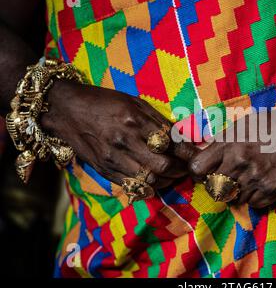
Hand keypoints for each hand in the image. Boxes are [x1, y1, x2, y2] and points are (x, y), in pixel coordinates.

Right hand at [41, 80, 195, 188]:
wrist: (67, 110)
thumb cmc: (105, 102)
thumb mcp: (134, 102)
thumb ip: (158, 121)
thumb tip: (182, 137)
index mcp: (134, 120)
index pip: (170, 143)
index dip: (188, 154)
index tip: (197, 157)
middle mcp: (124, 141)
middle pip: (162, 166)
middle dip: (180, 170)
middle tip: (187, 168)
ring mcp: (113, 158)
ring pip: (149, 180)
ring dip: (167, 180)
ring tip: (173, 175)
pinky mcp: (104, 170)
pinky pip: (133, 186)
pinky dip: (149, 186)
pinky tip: (155, 180)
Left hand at [189, 102, 275, 208]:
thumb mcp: (244, 124)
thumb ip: (224, 142)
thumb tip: (207, 158)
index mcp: (229, 142)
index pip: (197, 168)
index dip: (198, 173)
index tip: (204, 174)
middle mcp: (239, 161)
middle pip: (214, 188)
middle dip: (218, 186)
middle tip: (228, 180)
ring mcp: (255, 178)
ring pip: (233, 199)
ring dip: (238, 193)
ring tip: (250, 179)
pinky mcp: (271, 190)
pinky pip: (252, 204)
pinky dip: (254, 197)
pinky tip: (262, 184)